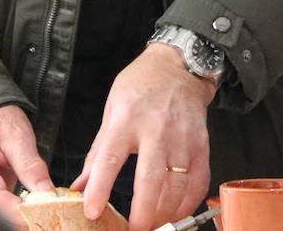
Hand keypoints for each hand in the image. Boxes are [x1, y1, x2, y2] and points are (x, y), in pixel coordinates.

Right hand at [0, 104, 53, 227]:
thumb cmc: (0, 121)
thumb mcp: (18, 136)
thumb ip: (31, 165)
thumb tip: (46, 194)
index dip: (11, 209)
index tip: (34, 216)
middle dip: (14, 217)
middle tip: (39, 220)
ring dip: (13, 217)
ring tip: (37, 217)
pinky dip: (13, 213)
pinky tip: (30, 214)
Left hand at [72, 43, 213, 230]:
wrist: (178, 66)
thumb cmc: (141, 86)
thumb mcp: (111, 111)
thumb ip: (98, 152)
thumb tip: (81, 185)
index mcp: (125, 118)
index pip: (109, 159)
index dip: (99, 189)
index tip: (92, 212)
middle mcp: (156, 128)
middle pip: (149, 181)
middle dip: (142, 214)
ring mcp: (182, 137)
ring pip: (176, 187)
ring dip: (164, 214)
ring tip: (152, 225)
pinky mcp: (201, 145)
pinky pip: (198, 182)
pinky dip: (187, 204)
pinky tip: (175, 213)